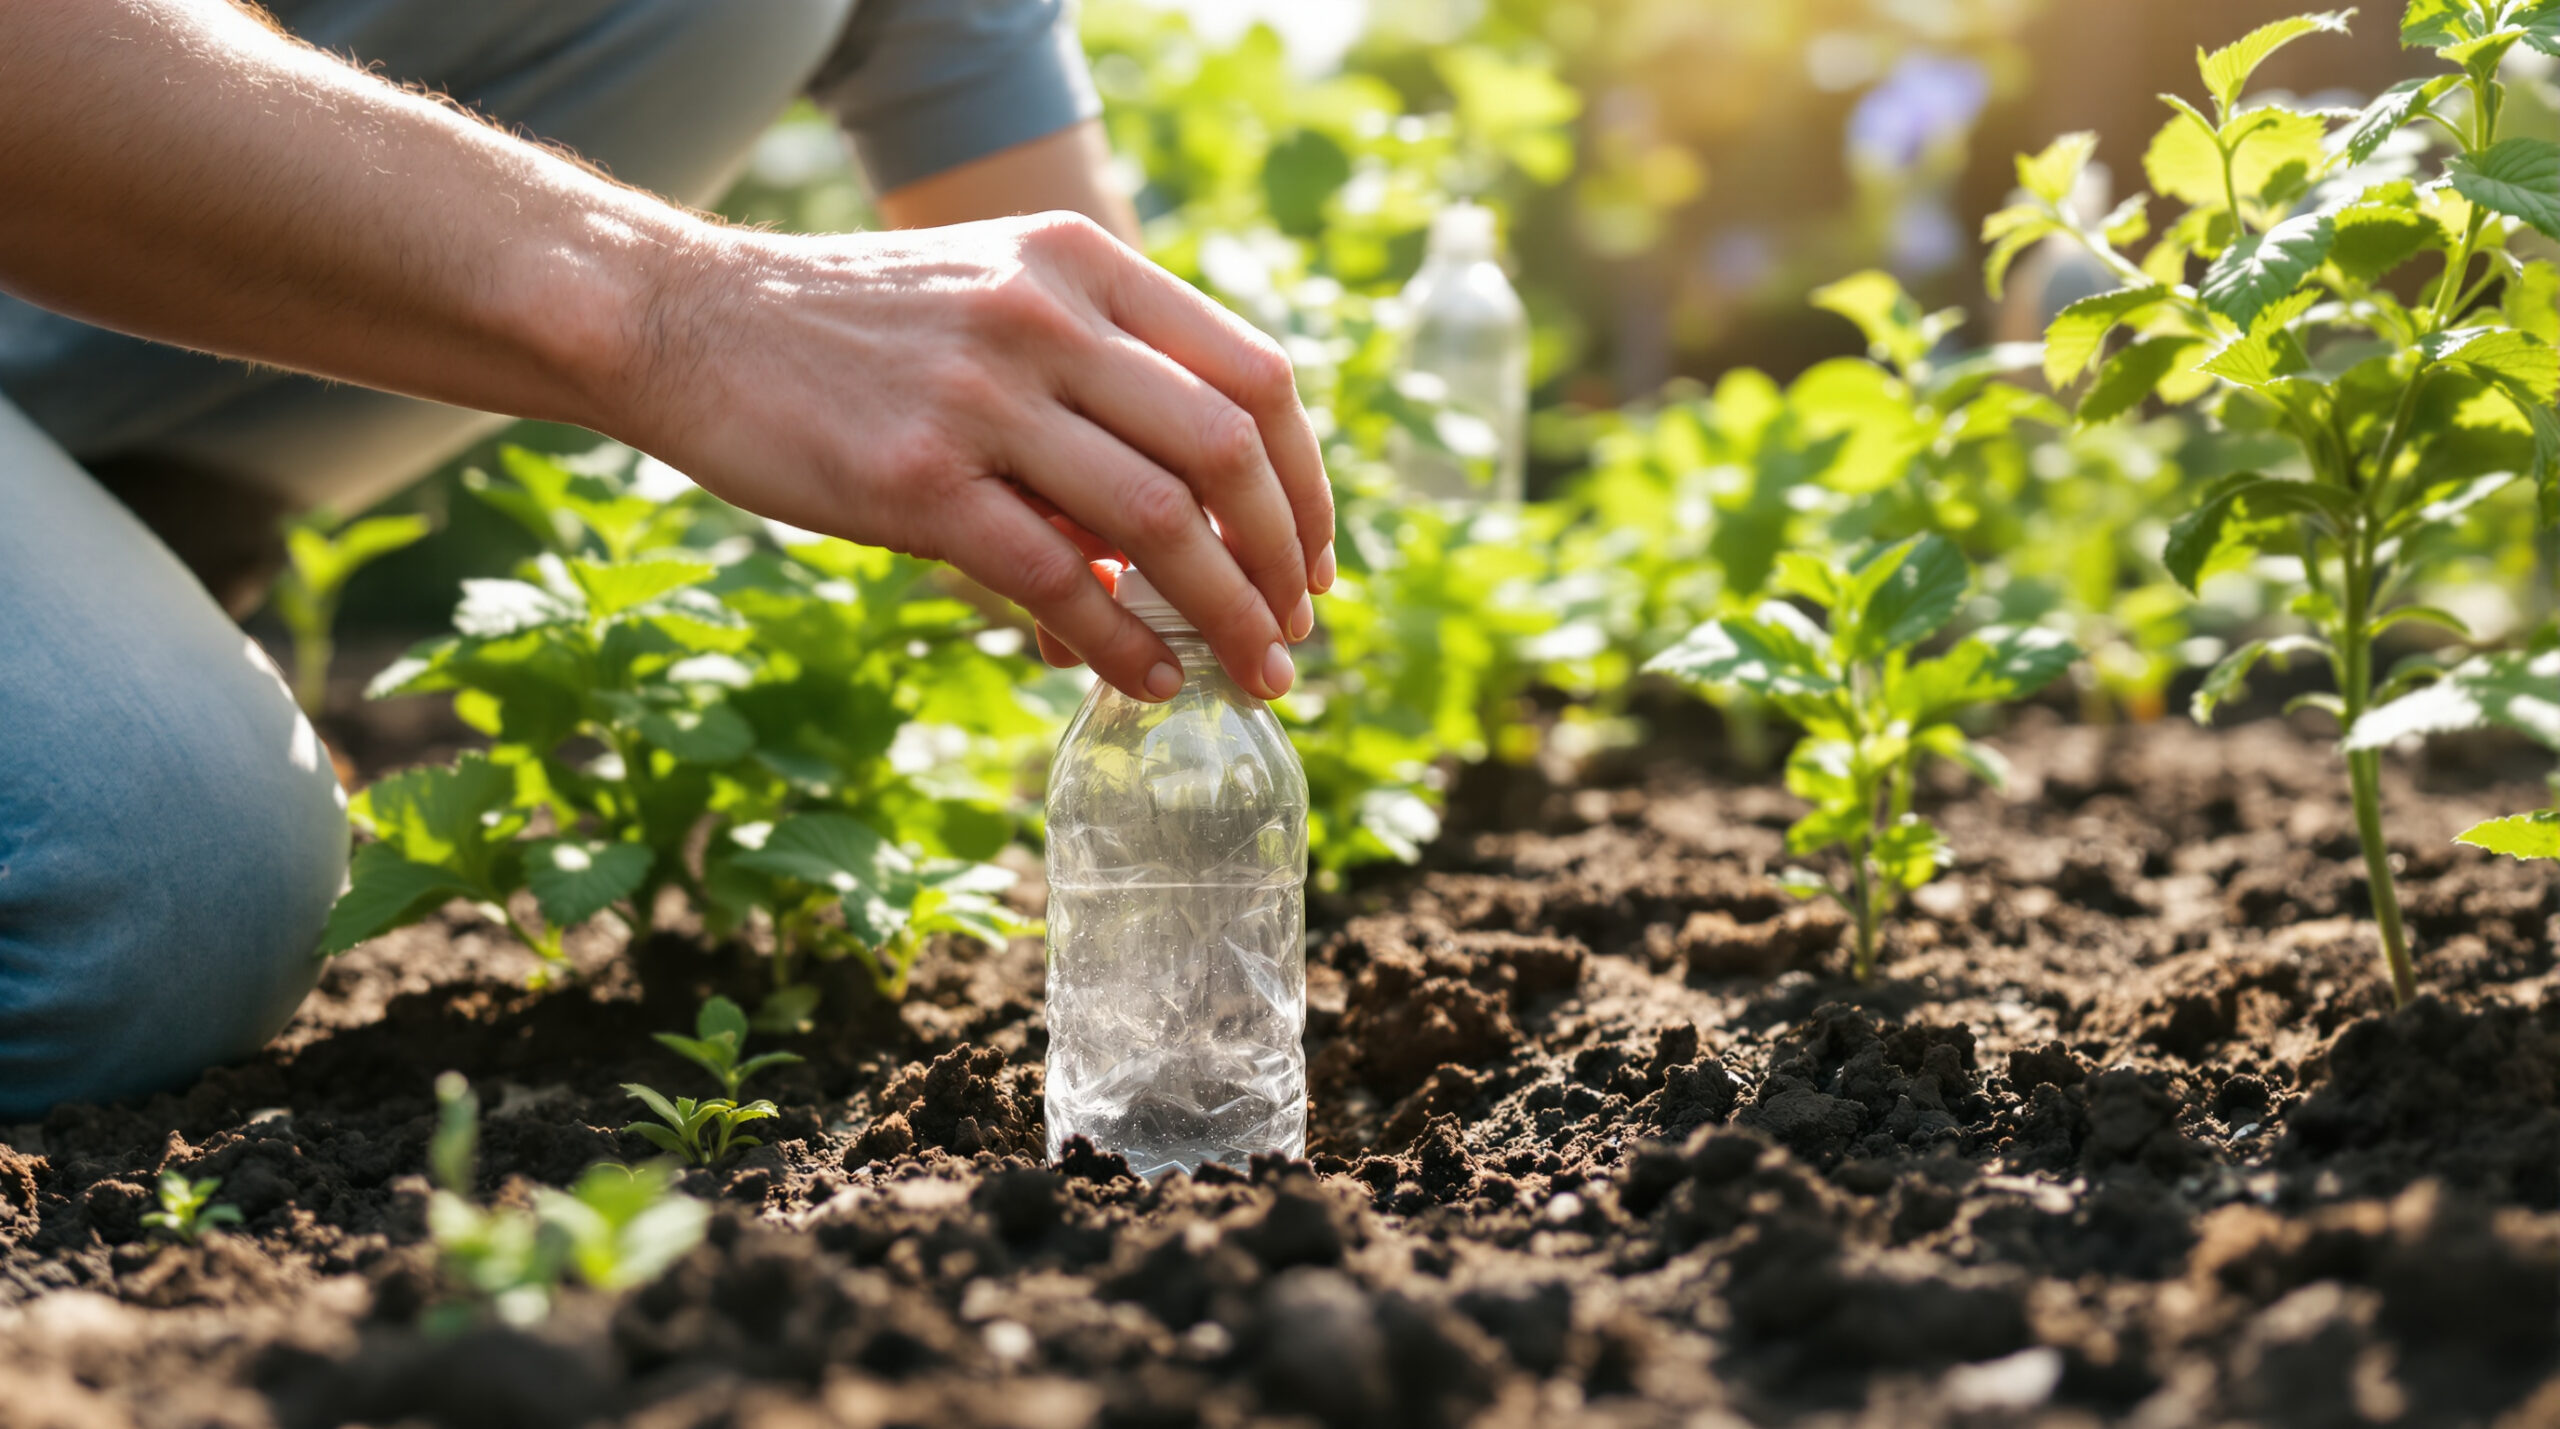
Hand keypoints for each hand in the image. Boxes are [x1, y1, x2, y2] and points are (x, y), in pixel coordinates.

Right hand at [624, 212, 1335, 701]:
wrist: (686, 319)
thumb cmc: (857, 331)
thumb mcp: (995, 303)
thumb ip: (1095, 389)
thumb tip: (1182, 540)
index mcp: (1084, 263)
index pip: (1254, 374)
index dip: (1306, 480)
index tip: (1314, 557)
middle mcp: (1047, 315)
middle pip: (1227, 450)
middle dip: (1284, 559)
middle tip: (1294, 631)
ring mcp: (983, 396)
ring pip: (1159, 522)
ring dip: (1227, 614)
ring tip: (1253, 673)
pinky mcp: (917, 480)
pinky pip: (1056, 578)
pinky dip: (1119, 644)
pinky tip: (1146, 683)